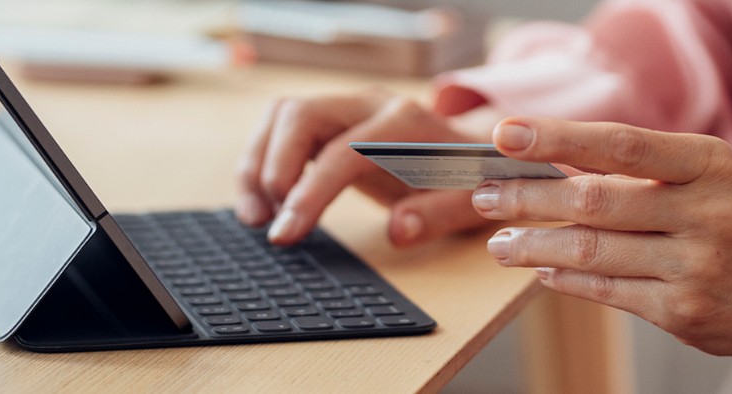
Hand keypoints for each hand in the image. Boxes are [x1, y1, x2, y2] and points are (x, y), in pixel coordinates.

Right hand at [236, 89, 488, 245]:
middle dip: (273, 169)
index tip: (286, 234)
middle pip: (300, 115)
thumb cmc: (471, 179)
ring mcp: (347, 105)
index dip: (309, 192)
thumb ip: (438, 216)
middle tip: (269, 224)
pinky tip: (264, 203)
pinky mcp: (331, 119)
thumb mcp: (470, 203)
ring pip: (282, 115)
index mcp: (407, 121)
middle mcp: (372, 102)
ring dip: (257, 164)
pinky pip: (281, 128)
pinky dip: (262, 163)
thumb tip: (399, 231)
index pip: (344, 149)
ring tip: (257, 217)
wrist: (474, 153)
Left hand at [473, 117, 731, 371]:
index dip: (557, 137)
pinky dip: (565, 279)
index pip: (622, 143)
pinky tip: (541, 269)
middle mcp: (706, 212)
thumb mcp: (716, 182)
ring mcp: (696, 266)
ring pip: (591, 250)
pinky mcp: (685, 311)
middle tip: (485, 196)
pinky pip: (607, 291)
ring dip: (534, 244)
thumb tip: (557, 167)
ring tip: (500, 240)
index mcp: (712, 165)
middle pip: (595, 200)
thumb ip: (646, 174)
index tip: (507, 134)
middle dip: (527, 197)